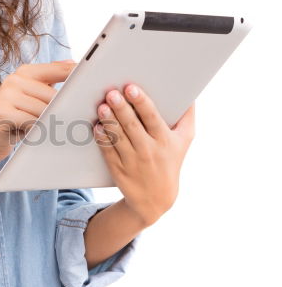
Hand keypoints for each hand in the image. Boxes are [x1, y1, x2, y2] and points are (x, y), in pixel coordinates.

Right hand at [0, 60, 76, 162]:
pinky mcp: (2, 112)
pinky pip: (32, 122)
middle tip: (68, 122)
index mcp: (24, 72)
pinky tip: (33, 134)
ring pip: (44, 110)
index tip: (94, 82)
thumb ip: (49, 81)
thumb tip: (73, 64)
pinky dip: (37, 131)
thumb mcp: (32, 97)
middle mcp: (14, 79)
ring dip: (48, 123)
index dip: (77, 76)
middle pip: (54, 95)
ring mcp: (6, 94)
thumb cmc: (15, 120)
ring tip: (44, 130)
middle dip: (61, 110)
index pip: (59, 70)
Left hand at [94, 84, 195, 226]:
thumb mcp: (184, 140)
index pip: (152, 118)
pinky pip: (108, 151)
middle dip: (122, 109)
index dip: (141, 102)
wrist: (156, 198)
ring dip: (109, 122)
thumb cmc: (171, 161)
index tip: (131, 88)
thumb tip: (189, 92)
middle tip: (112, 93)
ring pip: (118, 138)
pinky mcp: (118, 169)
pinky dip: (102, 139)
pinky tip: (97, 127)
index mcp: (165, 140)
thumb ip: (187, 116)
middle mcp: (149, 151)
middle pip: (132, 126)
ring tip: (102, 107)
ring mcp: (132, 161)